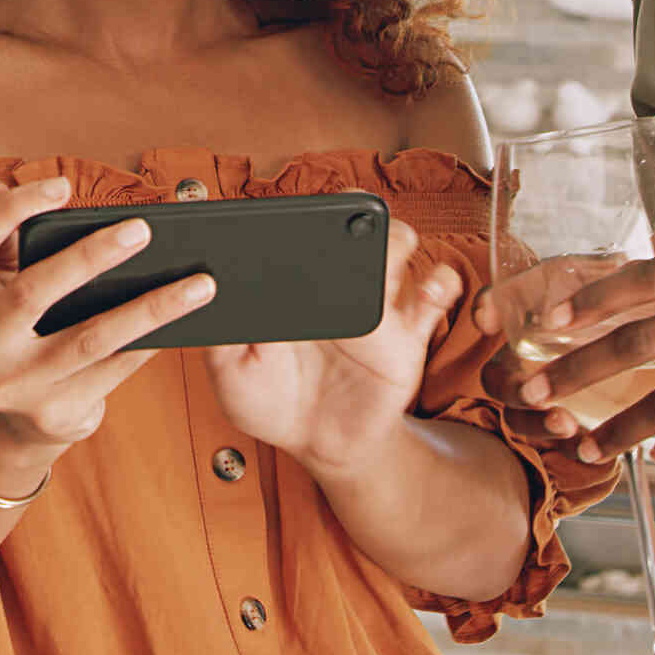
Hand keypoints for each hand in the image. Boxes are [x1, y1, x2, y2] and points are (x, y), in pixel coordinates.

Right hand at [0, 178, 217, 493]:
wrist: (8, 421)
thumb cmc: (8, 331)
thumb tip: (0, 187)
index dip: (16, 208)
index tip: (64, 185)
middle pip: (32, 291)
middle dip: (90, 256)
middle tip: (142, 230)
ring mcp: (11, 385)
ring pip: (89, 338)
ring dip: (149, 308)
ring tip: (197, 284)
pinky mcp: (50, 414)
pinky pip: (111, 372)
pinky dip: (148, 344)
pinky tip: (182, 322)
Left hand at [199, 219, 456, 475]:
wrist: (317, 445)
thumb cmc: (272, 403)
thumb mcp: (230, 370)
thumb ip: (222, 334)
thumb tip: (214, 291)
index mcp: (294, 283)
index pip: (303, 229)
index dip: (304, 214)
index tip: (296, 221)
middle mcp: (338, 283)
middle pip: (357, 222)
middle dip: (357, 209)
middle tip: (347, 227)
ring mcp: (377, 305)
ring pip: (400, 244)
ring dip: (395, 239)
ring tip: (382, 258)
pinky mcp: (408, 335)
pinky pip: (437, 294)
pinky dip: (441, 283)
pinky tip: (427, 290)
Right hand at [472, 209, 654, 440]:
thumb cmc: (642, 303)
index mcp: (551, 305)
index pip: (506, 300)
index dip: (491, 305)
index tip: (487, 319)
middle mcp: (537, 347)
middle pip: (502, 369)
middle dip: (511, 385)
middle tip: (537, 393)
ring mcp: (546, 385)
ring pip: (519, 411)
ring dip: (535, 422)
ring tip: (566, 424)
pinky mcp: (564, 417)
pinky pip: (548, 439)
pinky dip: (561, 446)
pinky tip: (586, 450)